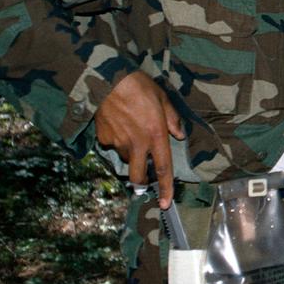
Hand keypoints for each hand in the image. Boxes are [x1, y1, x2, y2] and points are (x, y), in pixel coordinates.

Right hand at [94, 70, 185, 207]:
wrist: (108, 80)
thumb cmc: (139, 86)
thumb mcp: (163, 99)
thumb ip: (172, 120)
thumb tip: (179, 135)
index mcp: (156, 135)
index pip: (163, 168)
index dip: (165, 188)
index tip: (164, 203)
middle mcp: (137, 144)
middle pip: (138, 175)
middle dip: (141, 181)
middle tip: (143, 177)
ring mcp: (118, 143)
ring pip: (126, 157)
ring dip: (130, 152)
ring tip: (131, 129)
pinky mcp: (103, 138)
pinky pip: (111, 145)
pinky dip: (115, 139)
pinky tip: (117, 122)